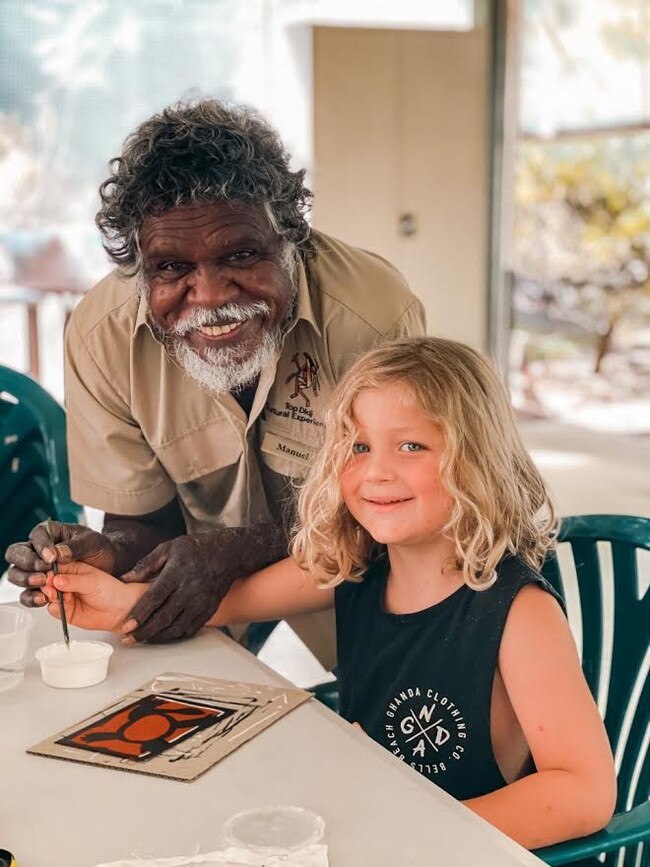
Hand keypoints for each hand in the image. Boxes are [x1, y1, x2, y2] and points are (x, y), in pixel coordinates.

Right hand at [5, 522, 115, 607]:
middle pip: (17, 554)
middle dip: (27, 563)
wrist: (109, 566)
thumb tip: (58, 553)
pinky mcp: (41, 587)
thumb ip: (76, 547)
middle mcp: (38, 551)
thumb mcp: (92, 543)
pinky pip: (27, 593)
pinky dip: (31, 597)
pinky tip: (43, 598)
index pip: (37, 536)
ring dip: (26, 580)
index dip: (41, 547)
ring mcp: (37, 570)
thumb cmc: (99, 549)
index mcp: (51, 534)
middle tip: (43, 571)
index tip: (51, 557)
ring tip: (42, 584)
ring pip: (17, 574)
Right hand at [42, 562, 144, 632]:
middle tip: (49, 586)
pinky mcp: (64, 610)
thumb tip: (56, 579)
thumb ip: (74, 581)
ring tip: (55, 595)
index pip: (53, 565)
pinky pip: (52, 608)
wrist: (120, 610)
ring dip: (47, 595)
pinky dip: (53, 607)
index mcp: (72, 567)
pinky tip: (60, 605)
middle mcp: (65, 580)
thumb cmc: (111, 590)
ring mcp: (63, 595)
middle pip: (46, 580)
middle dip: (45, 584)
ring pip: (46, 595)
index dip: (48, 569)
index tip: (47, 573)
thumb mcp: (93, 580)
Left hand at [120, 524, 286, 643]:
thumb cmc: (196, 549)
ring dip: (158, 636)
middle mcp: (190, 590)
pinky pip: (190, 628)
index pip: (154, 598)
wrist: (229, 554)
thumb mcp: (169, 548)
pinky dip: (175, 635)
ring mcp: (201, 602)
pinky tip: (163, 636)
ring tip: (142, 640)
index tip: (126, 626)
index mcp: (177, 573)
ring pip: (177, 627)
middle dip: (144, 632)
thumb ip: (146, 564)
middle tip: (128, 640)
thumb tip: (124, 578)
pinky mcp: (209, 610)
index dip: (139, 614)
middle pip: (164, 617)